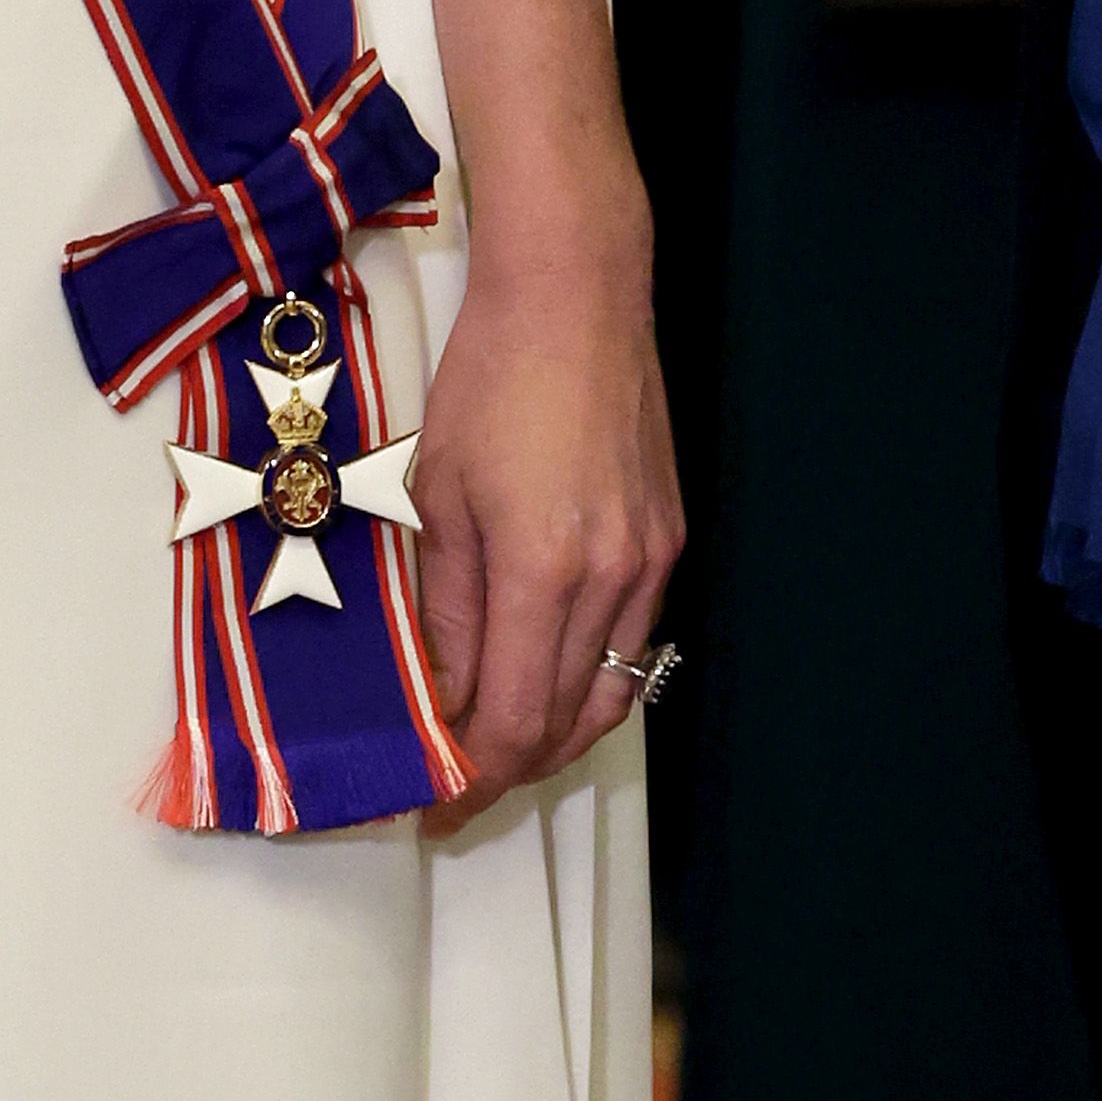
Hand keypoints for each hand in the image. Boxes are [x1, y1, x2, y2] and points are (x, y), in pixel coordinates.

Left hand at [408, 223, 681, 813]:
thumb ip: (445, 606)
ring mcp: (651, 563)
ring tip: (496, 742)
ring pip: (609, 693)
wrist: (576, 296)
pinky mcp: (668, 539)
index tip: (433, 804)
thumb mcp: (438, 491)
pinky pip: (631, 642)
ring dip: (553, 732)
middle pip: (567, 722)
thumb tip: (441, 695)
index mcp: (544, 570)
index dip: (474, 778)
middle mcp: (612, 581)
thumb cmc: (489, 379)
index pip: (515, 722)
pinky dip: (588, 677)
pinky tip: (546, 671)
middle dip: (509, 768)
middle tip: (456, 785)